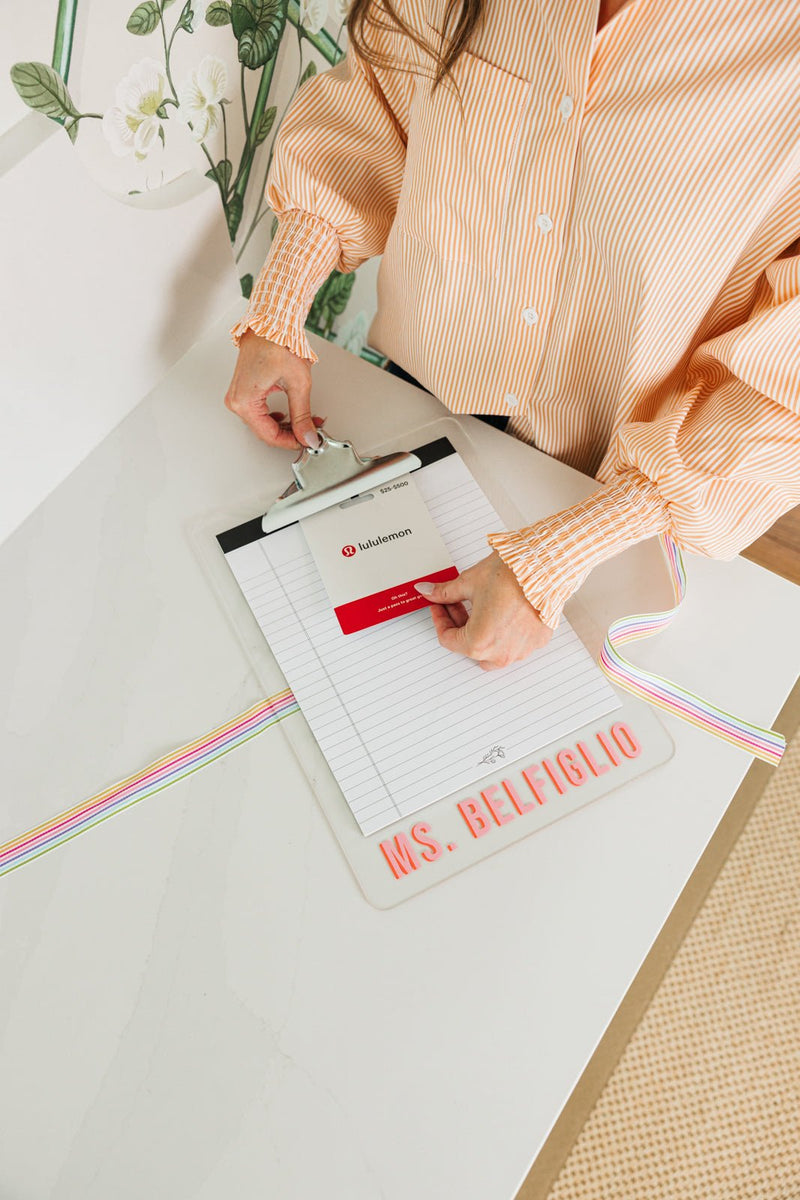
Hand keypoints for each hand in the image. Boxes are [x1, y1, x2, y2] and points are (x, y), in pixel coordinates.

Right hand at [224, 329, 324, 449]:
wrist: (270, 324)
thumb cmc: (277, 344)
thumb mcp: (298, 384)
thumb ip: (303, 415)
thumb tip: (308, 435)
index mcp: (245, 401)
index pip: (269, 435)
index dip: (290, 441)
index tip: (306, 441)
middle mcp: (237, 400)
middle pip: (265, 431)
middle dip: (290, 433)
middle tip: (310, 431)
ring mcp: (238, 395)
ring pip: (263, 423)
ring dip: (285, 425)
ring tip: (305, 422)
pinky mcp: (243, 390)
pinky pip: (259, 413)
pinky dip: (276, 416)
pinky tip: (290, 415)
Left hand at [416, 551, 552, 669]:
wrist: (544, 566)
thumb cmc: (511, 575)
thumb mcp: (468, 582)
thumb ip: (444, 593)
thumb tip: (428, 592)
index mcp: (478, 643)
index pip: (448, 640)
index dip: (440, 619)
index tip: (440, 606)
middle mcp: (501, 653)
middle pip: (470, 646)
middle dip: (460, 624)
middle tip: (457, 602)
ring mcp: (521, 649)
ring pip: (493, 649)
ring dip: (482, 630)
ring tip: (481, 605)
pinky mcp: (537, 641)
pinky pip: (515, 642)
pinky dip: (506, 630)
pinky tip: (503, 609)